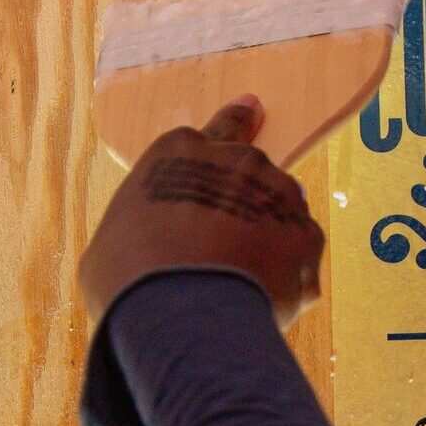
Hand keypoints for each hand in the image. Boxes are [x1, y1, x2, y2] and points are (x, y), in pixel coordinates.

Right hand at [78, 95, 324, 323]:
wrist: (179, 316)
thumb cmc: (129, 279)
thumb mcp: (117, 237)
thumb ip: (152, 223)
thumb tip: (156, 245)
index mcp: (183, 151)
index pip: (222, 124)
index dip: (239, 121)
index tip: (255, 110)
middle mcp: (239, 161)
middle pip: (252, 173)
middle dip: (247, 202)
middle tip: (230, 244)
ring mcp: (279, 195)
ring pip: (281, 211)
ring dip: (268, 239)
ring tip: (238, 283)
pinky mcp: (307, 236)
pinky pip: (301, 254)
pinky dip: (287, 276)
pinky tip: (261, 300)